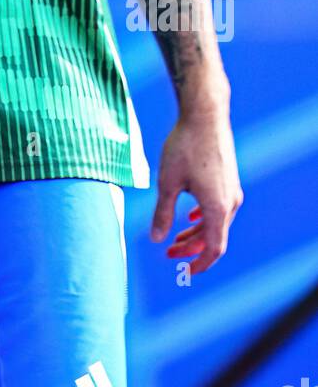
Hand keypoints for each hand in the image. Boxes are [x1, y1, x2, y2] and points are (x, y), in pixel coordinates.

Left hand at [150, 108, 243, 274]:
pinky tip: (190, 216)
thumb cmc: (184, 146)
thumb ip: (162, 213)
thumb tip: (156, 238)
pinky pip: (218, 207)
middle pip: (214, 237)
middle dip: (191, 249)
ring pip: (216, 222)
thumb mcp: (167, 181)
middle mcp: (230, 202)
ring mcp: (231, 190)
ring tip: (175, 238)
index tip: (185, 272)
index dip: (200, 263)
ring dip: (196, 233)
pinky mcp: (228, 179)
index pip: (214, 248)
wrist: (205, 114)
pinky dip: (204, 218)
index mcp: (217, 207)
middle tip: (168, 254)